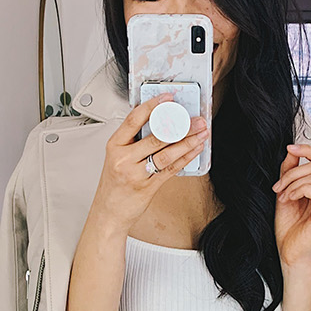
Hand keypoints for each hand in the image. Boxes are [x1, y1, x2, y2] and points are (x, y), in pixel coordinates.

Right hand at [91, 92, 207, 231]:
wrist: (109, 213)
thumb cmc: (114, 185)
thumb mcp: (116, 158)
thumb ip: (133, 141)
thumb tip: (159, 122)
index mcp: (114, 146)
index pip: (133, 119)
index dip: (152, 106)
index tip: (168, 98)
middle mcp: (124, 159)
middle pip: (155, 137)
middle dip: (180, 126)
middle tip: (196, 119)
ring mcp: (136, 174)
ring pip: (166, 154)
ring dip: (187, 142)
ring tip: (201, 134)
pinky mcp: (148, 187)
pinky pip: (170, 170)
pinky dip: (185, 158)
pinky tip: (194, 150)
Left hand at [272, 143, 310, 267]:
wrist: (288, 250)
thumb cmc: (289, 228)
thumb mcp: (285, 191)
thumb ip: (289, 171)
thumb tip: (291, 152)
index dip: (306, 149)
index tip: (290, 148)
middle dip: (292, 172)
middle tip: (279, 186)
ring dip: (292, 183)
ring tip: (283, 196)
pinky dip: (298, 190)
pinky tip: (290, 199)